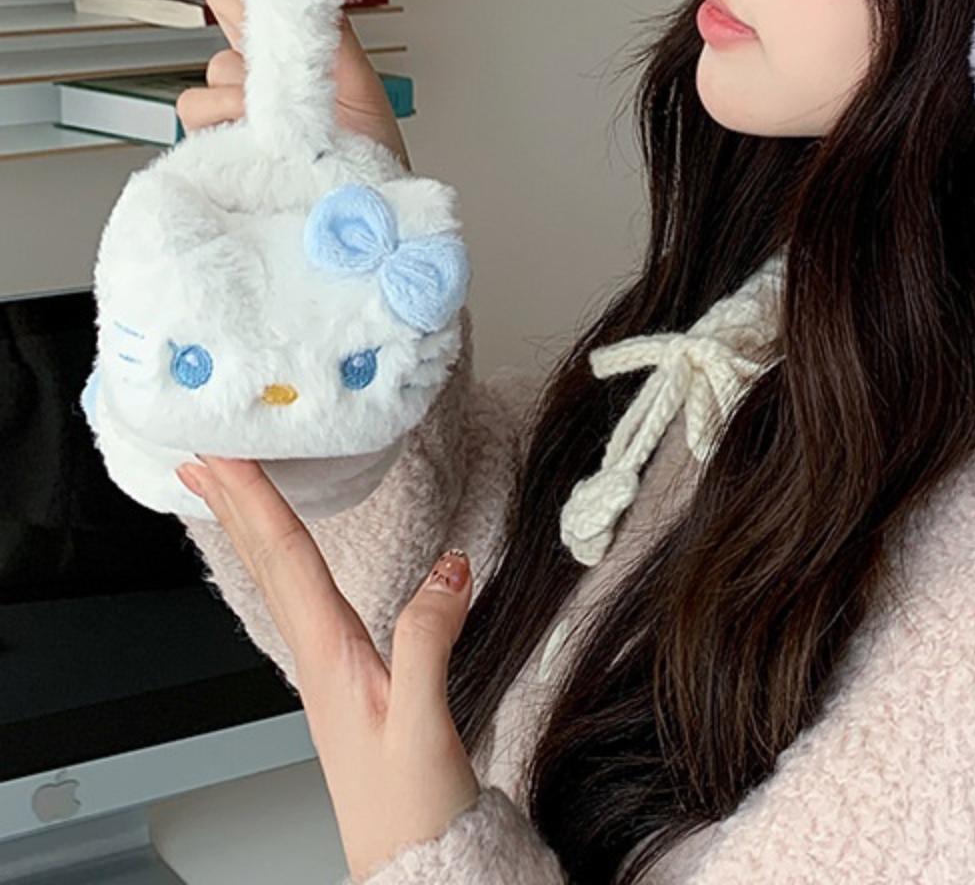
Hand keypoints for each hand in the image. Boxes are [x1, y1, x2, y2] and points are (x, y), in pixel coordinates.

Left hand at [175, 453, 479, 882]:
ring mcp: (328, 667)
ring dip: (251, 526)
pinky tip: (288, 555)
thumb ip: (429, 640)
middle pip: (268, 562)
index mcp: (328, 657)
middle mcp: (317, 657)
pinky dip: (285, 559)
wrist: (416, 856)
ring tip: (229, 489)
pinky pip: (303, 597)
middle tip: (204, 455)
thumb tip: (447, 567)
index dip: (258, 501)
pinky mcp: (347, 675)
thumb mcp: (422, 720)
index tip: (229, 454)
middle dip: (235, 503)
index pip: (287, 559)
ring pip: (280, 578)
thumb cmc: (413, 802)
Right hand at [176, 0, 410, 167]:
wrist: (362, 202)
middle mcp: (260, 67)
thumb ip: (332, 28)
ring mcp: (234, 100)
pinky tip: (256, 129)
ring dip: (244, 82)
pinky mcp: (213, 136)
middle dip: (240, 11)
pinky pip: (195, 104)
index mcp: (295, 45)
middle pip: (221, 2)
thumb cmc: (370, 148)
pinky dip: (224, 112)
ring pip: (212, 62)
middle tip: (271, 42)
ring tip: (282, 112)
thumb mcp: (360, 80)